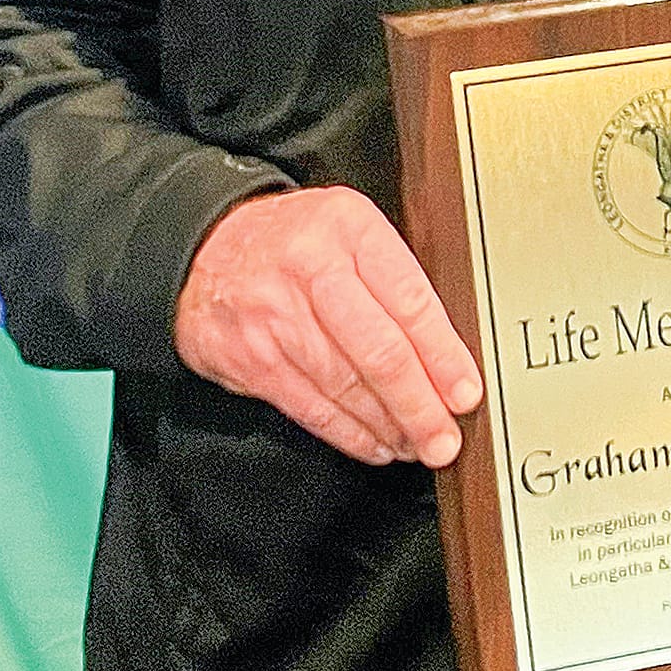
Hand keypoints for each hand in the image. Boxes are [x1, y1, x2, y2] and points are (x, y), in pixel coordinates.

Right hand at [173, 186, 481, 467]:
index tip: (465, 392)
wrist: (205, 245)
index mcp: (348, 227)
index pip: (409, 299)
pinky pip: (311, 406)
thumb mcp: (348, 227)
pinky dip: (348, 433)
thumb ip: (392, 275)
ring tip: (416, 444)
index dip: (443, 355)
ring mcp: (276, 315)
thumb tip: (445, 351)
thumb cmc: (293, 240)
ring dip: (389, 426)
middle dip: (420, 405)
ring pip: (346, 385)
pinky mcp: (251, 358)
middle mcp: (311, 267)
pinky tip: (374, 443)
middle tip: (445, 438)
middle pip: (379, 350)